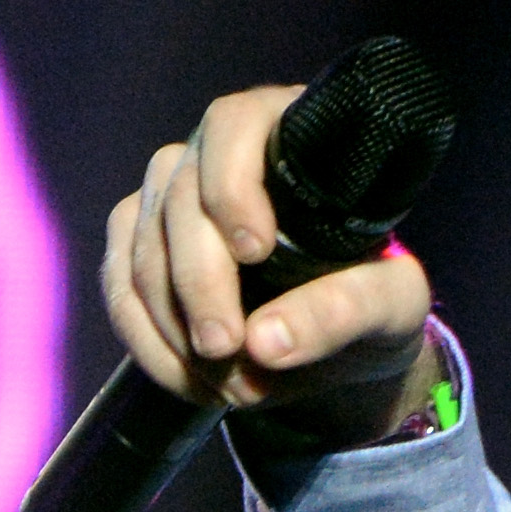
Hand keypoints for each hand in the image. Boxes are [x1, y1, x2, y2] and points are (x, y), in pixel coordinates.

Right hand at [106, 83, 436, 437]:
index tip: (254, 252)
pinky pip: (120, 289)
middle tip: (228, 351)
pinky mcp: (140, 243)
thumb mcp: (390, 304)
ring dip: (175, 329)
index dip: (231, 185)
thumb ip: (343, 311)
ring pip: (142, 252)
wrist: (342, 332)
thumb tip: (264, 342)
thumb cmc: (373, 294)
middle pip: (179, 202)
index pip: (234, 128)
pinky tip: (190, 380)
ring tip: (229, 384)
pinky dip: (148, 343)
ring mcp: (170, 195)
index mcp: (286, 131)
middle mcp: (216, 151)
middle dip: (200, 286)